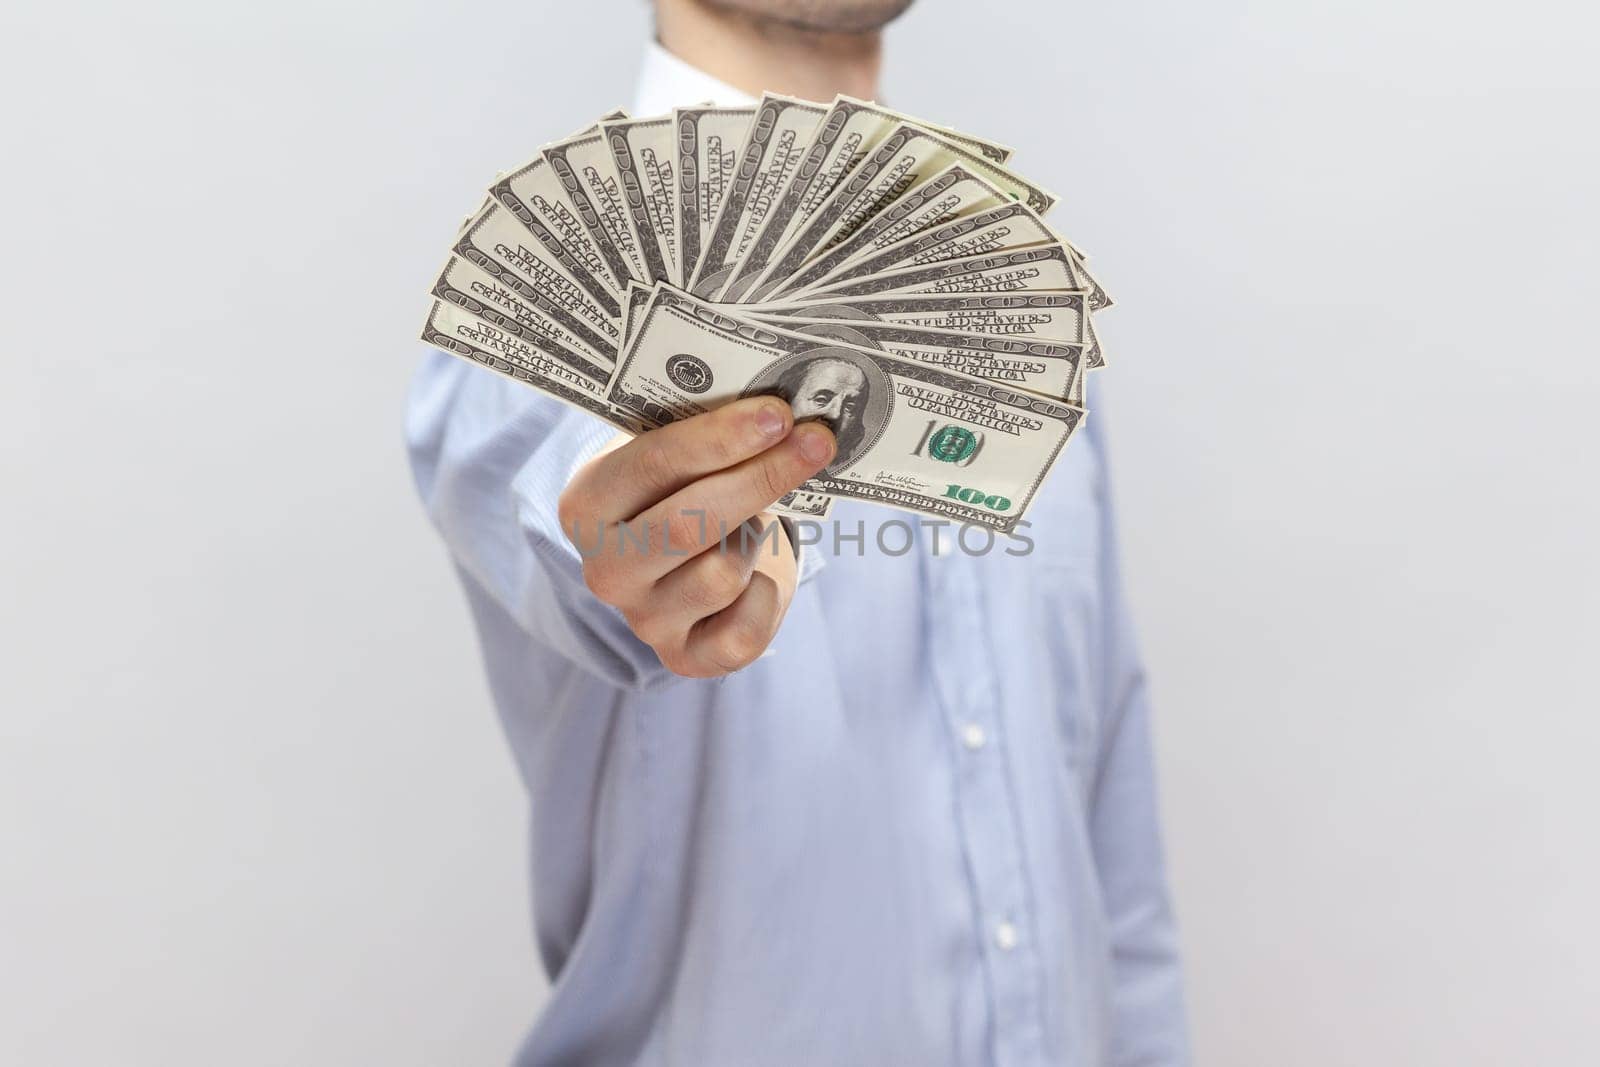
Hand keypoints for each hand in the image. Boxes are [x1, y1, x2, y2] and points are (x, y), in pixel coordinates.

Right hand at [558, 397, 836, 677]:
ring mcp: (642, 620)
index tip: (777, 414)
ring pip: (724, 573)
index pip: (651, 465)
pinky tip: (757, 576)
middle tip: (814, 441)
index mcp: (587, 506)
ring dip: (756, 538)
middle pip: (689, 523)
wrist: (682, 562)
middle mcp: (605, 569)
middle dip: (761, 477)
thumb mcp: (673, 457)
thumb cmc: (681, 491)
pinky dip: (765, 597)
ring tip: (756, 520)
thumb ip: (703, 434)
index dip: (719, 439)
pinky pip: (744, 631)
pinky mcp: (684, 658)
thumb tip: (779, 412)